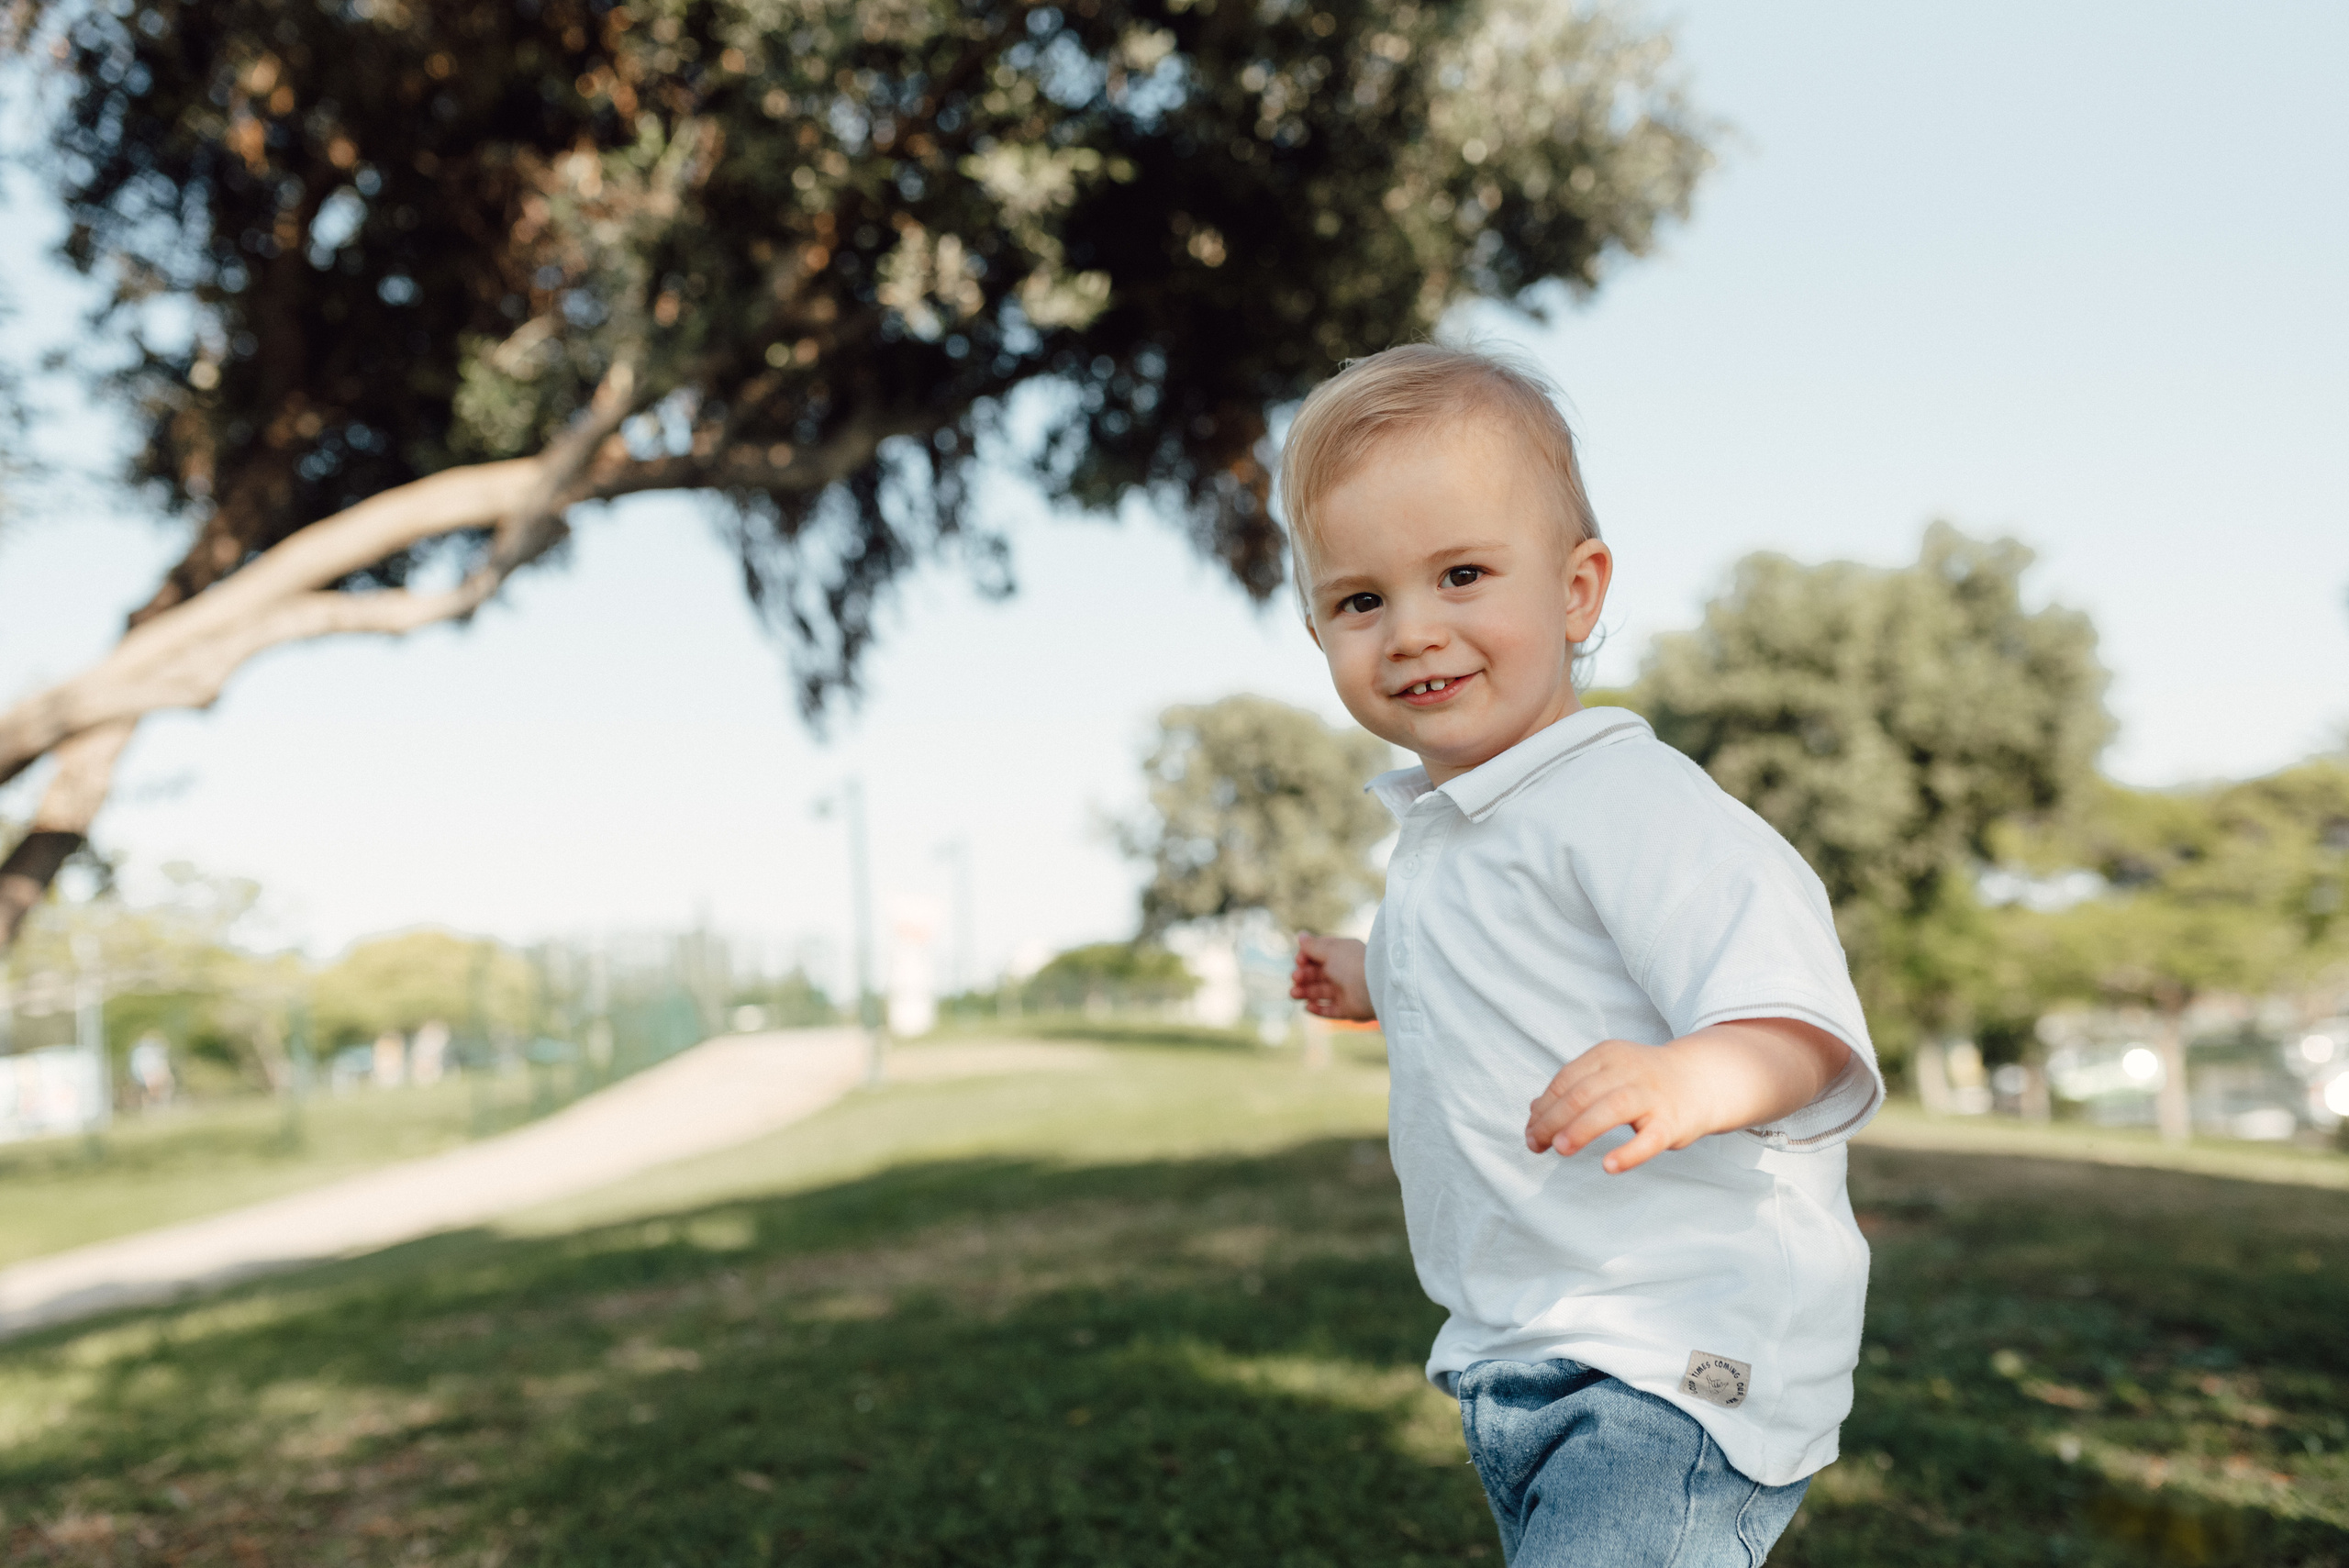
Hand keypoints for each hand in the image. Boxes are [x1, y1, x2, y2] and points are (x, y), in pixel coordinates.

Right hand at [1291, 934, 1374, 1021]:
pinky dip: (1317, 1009)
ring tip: (1293, 994)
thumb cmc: (1352, 964)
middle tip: (1296, 978)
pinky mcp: (1348, 1009)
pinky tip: (1307, 1007)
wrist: (1375, 987)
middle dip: (1303, 975)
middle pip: (1317, 974)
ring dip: (1305, 992)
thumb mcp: (1329, 950)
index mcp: (1342, 954)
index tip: (1299, 960)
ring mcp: (1346, 991)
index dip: (1306, 957)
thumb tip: (1300, 936)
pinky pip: (1330, 1010)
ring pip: (1320, 992)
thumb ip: (1312, 946)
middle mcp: (1343, 971)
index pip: (1319, 955)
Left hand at [1523, 1019, 1849, 1174]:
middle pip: (1582, 1093)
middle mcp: (1628, 1070)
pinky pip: (1650, 1139)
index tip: (1530, 1131)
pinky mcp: (1672, 1122)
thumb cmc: (1643, 1082)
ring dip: (1581, 1129)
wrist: (1701, 1080)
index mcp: (1607, 1056)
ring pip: (1611, 1109)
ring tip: (1560, 1149)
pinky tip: (1609, 1166)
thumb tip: (1533, 1110)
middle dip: (1553, 1120)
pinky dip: (1629, 1153)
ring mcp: (1651, 1095)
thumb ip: (1572, 1090)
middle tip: (1535, 1144)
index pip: (1566, 1080)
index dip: (1544, 1107)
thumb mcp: (1606, 1075)